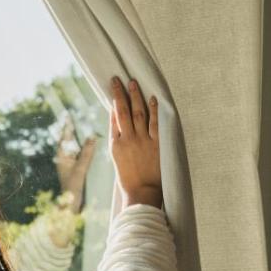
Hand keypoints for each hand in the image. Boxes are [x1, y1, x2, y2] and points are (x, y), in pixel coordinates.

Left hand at [53, 123, 99, 213]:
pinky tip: (86, 143)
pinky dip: (81, 146)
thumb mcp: (81, 167)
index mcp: (61, 156)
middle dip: (71, 129)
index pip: (64, 137)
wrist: (69, 202)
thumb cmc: (73, 186)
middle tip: (74, 116)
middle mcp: (62, 157)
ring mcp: (67, 162)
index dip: (67, 126)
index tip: (68, 115)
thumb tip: (93, 136)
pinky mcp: (72, 167)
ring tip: (81, 125)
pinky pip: (76, 153)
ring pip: (71, 146)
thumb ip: (87, 152)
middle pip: (67, 139)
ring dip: (76, 137)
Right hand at [109, 76, 162, 207]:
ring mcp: (142, 141)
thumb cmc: (129, 178)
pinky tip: (152, 98)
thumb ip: (117, 140)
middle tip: (119, 79)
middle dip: (121, 93)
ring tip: (133, 83)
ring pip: (138, 113)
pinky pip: (155, 123)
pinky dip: (153, 110)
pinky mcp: (156, 145)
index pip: (114, 116)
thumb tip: (118, 122)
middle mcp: (127, 139)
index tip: (113, 86)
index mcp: (115, 144)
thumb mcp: (117, 158)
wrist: (142, 192)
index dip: (113, 100)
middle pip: (123, 111)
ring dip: (136, 97)